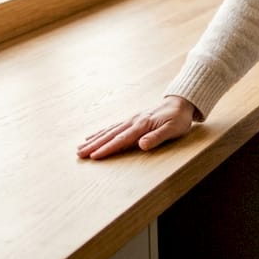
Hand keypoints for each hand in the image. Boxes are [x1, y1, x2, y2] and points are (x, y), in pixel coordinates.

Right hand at [77, 95, 195, 159]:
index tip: (94, 156)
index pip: (122, 139)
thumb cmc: (178, 119)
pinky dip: (100, 132)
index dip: (107, 148)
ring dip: (94, 140)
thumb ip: (157, 137)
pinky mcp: (131, 120)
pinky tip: (92, 137)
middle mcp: (133, 121)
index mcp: (142, 125)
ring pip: (108, 131)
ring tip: (80, 148)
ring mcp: (131, 120)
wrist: (180, 103)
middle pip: (110, 135)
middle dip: (94, 145)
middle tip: (79, 154)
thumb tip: (141, 145)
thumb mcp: (173, 129)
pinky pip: (112, 127)